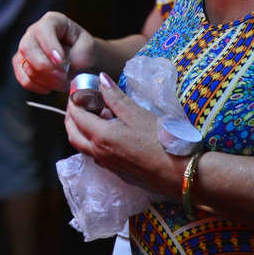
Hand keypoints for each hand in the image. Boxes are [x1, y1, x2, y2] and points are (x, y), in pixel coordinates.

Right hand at [13, 12, 98, 93]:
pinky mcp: (21, 65)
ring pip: (25, 65)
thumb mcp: (89, 48)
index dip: (50, 47)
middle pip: (27, 48)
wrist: (80, 60)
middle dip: (44, 66)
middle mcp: (33, 32)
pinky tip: (52, 86)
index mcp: (52, 21)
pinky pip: (24, 79)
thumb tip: (65, 66)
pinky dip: (38, 87)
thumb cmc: (84, 50)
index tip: (63, 64)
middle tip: (62, 78)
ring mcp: (24, 49)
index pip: (43, 30)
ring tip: (63, 82)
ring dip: (45, 79)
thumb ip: (80, 54)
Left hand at [65, 73, 186, 199]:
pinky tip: (111, 134)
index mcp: (100, 137)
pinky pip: (97, 156)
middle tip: (78, 104)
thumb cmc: (161, 142)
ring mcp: (108, 166)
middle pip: (73, 135)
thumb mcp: (138, 114)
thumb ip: (116, 97)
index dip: (73, 102)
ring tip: (97, 116)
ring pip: (84, 147)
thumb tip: (100, 78)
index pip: (76, 117)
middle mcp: (99, 154)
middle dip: (71, 118)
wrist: (183, 176)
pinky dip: (95, 142)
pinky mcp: (119, 173)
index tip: (76, 91)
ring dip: (83, 131)